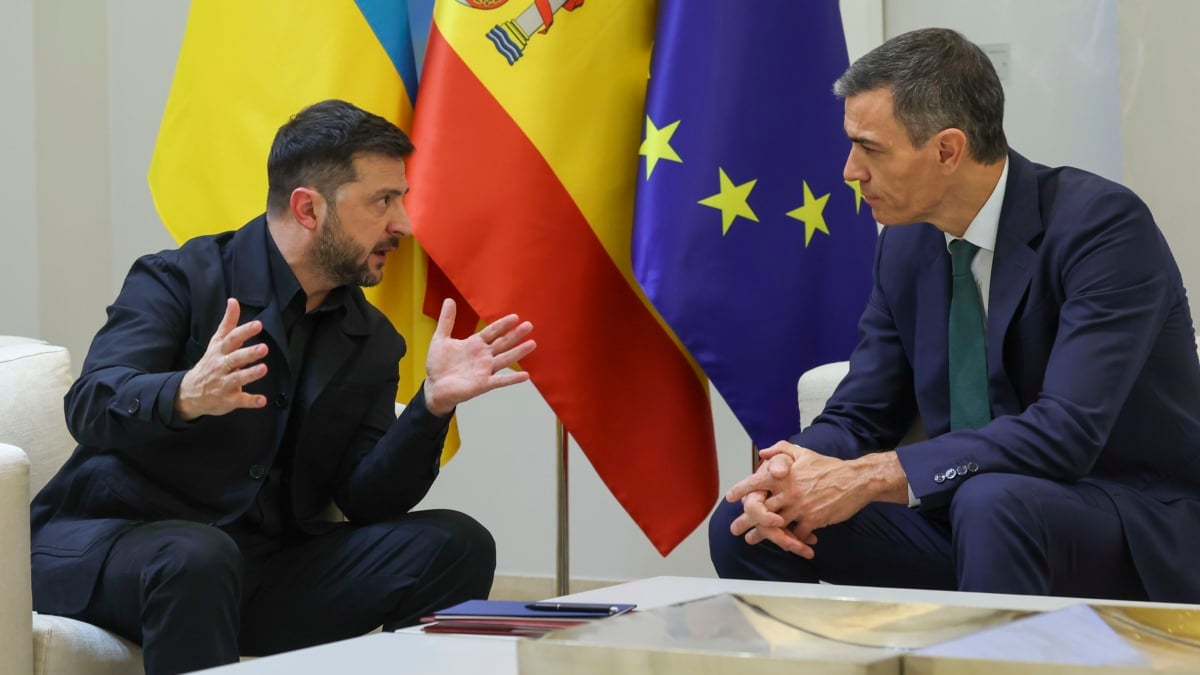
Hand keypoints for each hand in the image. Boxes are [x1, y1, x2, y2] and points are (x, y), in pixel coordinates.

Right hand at [175, 298, 268, 420]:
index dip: (244, 331)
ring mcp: (224, 383)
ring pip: (238, 378)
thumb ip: (228, 323)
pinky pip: (240, 400)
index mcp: (220, 351)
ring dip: (250, 374)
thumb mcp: (216, 342)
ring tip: (264, 369)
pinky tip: (262, 401)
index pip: (232, 339)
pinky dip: (250, 401)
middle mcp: (221, 366)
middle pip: (235, 358)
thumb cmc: (210, 363)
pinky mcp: (228, 399)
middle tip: (264, 347)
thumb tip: (233, 300)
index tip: (258, 324)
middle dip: (249, 353)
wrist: (189, 392)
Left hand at [424, 299, 535, 415]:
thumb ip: (447, 321)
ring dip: (518, 352)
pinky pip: (500, 380)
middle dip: (515, 335)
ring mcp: (485, 370)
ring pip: (505, 359)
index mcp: (475, 344)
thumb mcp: (441, 339)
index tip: (515, 317)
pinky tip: (525, 376)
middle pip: (502, 343)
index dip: (503, 325)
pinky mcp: (483, 384)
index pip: (492, 331)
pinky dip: (512, 379)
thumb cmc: (439, 364)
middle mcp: (483, 356)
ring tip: (532, 344)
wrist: (434, 386)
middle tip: (529, 325)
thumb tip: (449, 300)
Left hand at [726, 442, 883, 557]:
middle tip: (735, 528)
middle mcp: (788, 491)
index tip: (730, 498)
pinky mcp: (813, 520)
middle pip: (760, 509)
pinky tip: (786, 542)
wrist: (855, 480)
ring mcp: (800, 507)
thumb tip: (762, 452)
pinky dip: (791, 539)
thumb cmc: (828, 466)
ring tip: (751, 540)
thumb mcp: (803, 452)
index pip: (755, 482)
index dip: (741, 490)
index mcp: (783, 475)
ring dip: (762, 534)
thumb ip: (781, 450)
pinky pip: (796, 534)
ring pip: (774, 525)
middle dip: (745, 520)